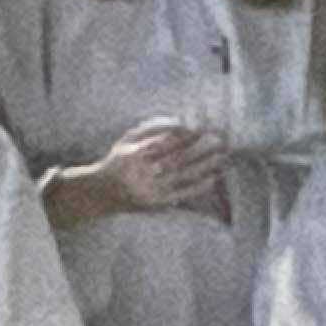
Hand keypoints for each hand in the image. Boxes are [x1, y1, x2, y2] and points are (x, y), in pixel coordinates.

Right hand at [56, 121, 231, 222]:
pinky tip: (212, 178)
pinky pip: (182, 194)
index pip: (164, 143)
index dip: (184, 136)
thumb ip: (150, 129)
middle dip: (199, 149)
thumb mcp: (126, 141)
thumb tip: (177, 122)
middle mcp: (144, 173)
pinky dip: (198, 187)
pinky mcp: (158, 203)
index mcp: (135, 155)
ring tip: (221, 156)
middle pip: (177, 159)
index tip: (200, 129)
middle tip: (218, 140)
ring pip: (182, 176)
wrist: (104, 194)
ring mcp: (152, 189)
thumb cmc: (118, 162)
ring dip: (204, 166)